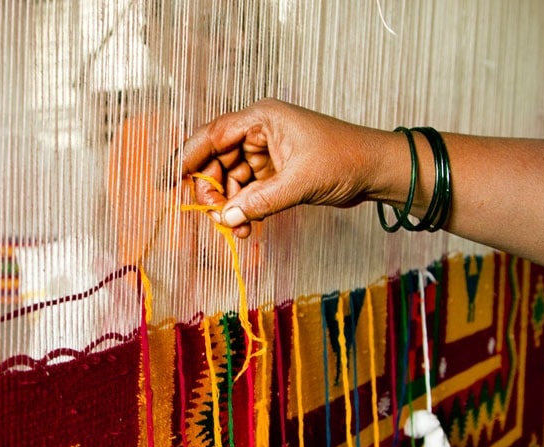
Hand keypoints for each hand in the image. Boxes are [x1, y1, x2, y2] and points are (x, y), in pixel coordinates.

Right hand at [178, 98, 392, 236]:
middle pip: (216, 161)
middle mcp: (258, 133)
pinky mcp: (274, 174)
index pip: (212, 136)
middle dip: (212, 191)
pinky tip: (248, 227)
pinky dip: (244, 210)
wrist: (376, 171)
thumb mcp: (300, 181)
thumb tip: (227, 219)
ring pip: (230, 181)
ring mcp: (265, 155)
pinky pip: (247, 193)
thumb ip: (261, 201)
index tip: (167, 180)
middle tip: (216, 216)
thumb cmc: (345, 158)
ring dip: (229, 207)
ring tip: (238, 229)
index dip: (186, 157)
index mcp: (261, 119)